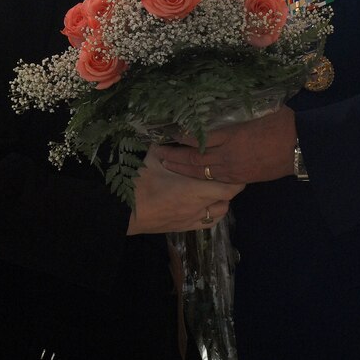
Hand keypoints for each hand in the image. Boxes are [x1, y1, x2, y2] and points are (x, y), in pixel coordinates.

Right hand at [127, 145, 244, 234]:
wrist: (122, 212)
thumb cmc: (138, 184)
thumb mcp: (151, 158)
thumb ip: (165, 145)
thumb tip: (172, 131)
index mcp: (194, 190)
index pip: (229, 188)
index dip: (236, 180)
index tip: (235, 168)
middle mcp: (198, 207)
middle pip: (227, 201)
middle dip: (229, 188)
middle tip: (224, 175)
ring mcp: (191, 220)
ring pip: (219, 213)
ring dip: (221, 202)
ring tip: (213, 189)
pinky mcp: (183, 228)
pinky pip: (207, 223)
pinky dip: (211, 214)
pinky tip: (204, 205)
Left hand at [157, 106, 296, 183]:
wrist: (301, 146)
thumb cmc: (282, 123)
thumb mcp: (257, 110)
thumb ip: (236, 111)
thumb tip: (220, 103)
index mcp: (232, 135)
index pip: (199, 137)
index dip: (181, 136)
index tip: (168, 132)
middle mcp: (229, 154)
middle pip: (195, 158)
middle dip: (175, 157)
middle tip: (159, 153)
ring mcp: (234, 169)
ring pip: (202, 172)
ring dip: (184, 169)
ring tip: (169, 165)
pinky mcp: (241, 179)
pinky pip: (216, 179)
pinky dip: (201, 177)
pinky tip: (192, 174)